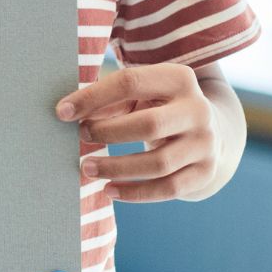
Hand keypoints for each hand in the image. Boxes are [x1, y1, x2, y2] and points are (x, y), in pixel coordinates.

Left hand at [58, 64, 218, 202]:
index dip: (93, 97)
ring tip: (87, 168)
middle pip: (149, 125)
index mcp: (178, 78)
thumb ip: (108, 98)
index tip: (62, 112)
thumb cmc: (157, 107)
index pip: (130, 83)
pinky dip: (136, 193)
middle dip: (108, 133)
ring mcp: (206, 143)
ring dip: (117, 168)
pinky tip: (109, 191)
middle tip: (80, 137)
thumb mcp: (140, 94)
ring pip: (159, 163)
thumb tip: (67, 112)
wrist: (209, 130)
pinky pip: (169, 188)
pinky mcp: (206, 171)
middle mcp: (198, 110)